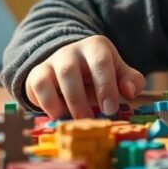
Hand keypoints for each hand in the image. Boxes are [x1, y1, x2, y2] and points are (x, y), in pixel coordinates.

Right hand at [25, 35, 145, 118]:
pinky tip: (59, 115)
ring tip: (75, 121)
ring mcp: (52, 61)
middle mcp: (71, 51)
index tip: (110, 109)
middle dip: (79, 99)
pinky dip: (46, 103)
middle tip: (90, 120)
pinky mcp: (37, 74)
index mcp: (95, 47)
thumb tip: (130, 91)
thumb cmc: (99, 72)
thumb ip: (131, 80)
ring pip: (50, 78)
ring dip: (62, 103)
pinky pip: (36, 86)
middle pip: (70, 70)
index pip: (100, 62)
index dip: (105, 86)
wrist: (72, 62)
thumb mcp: (118, 72)